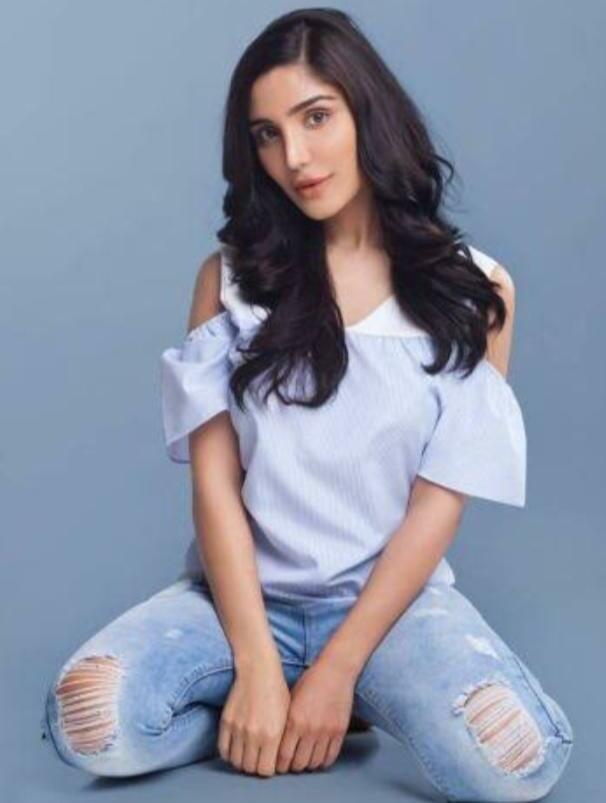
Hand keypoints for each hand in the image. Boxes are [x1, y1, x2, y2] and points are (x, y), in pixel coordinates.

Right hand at [218, 661, 290, 776]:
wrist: (258, 670)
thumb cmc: (277, 691)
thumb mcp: (286, 716)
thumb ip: (281, 741)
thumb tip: (277, 761)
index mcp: (272, 735)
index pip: (265, 771)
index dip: (268, 769)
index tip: (270, 763)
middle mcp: (253, 735)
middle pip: (250, 769)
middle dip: (255, 767)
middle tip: (258, 760)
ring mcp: (237, 729)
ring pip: (236, 762)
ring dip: (242, 762)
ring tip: (248, 755)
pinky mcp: (225, 722)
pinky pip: (223, 750)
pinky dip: (229, 754)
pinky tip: (236, 749)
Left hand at [276, 659, 355, 772]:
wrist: (336, 671)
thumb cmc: (310, 682)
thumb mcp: (291, 698)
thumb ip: (284, 721)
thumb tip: (275, 742)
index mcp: (294, 720)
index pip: (283, 756)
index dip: (279, 765)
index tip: (278, 764)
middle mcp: (309, 729)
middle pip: (298, 764)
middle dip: (293, 766)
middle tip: (291, 763)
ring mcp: (326, 731)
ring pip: (314, 763)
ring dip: (308, 765)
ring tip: (304, 759)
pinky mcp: (340, 731)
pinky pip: (330, 757)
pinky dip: (323, 761)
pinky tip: (318, 756)